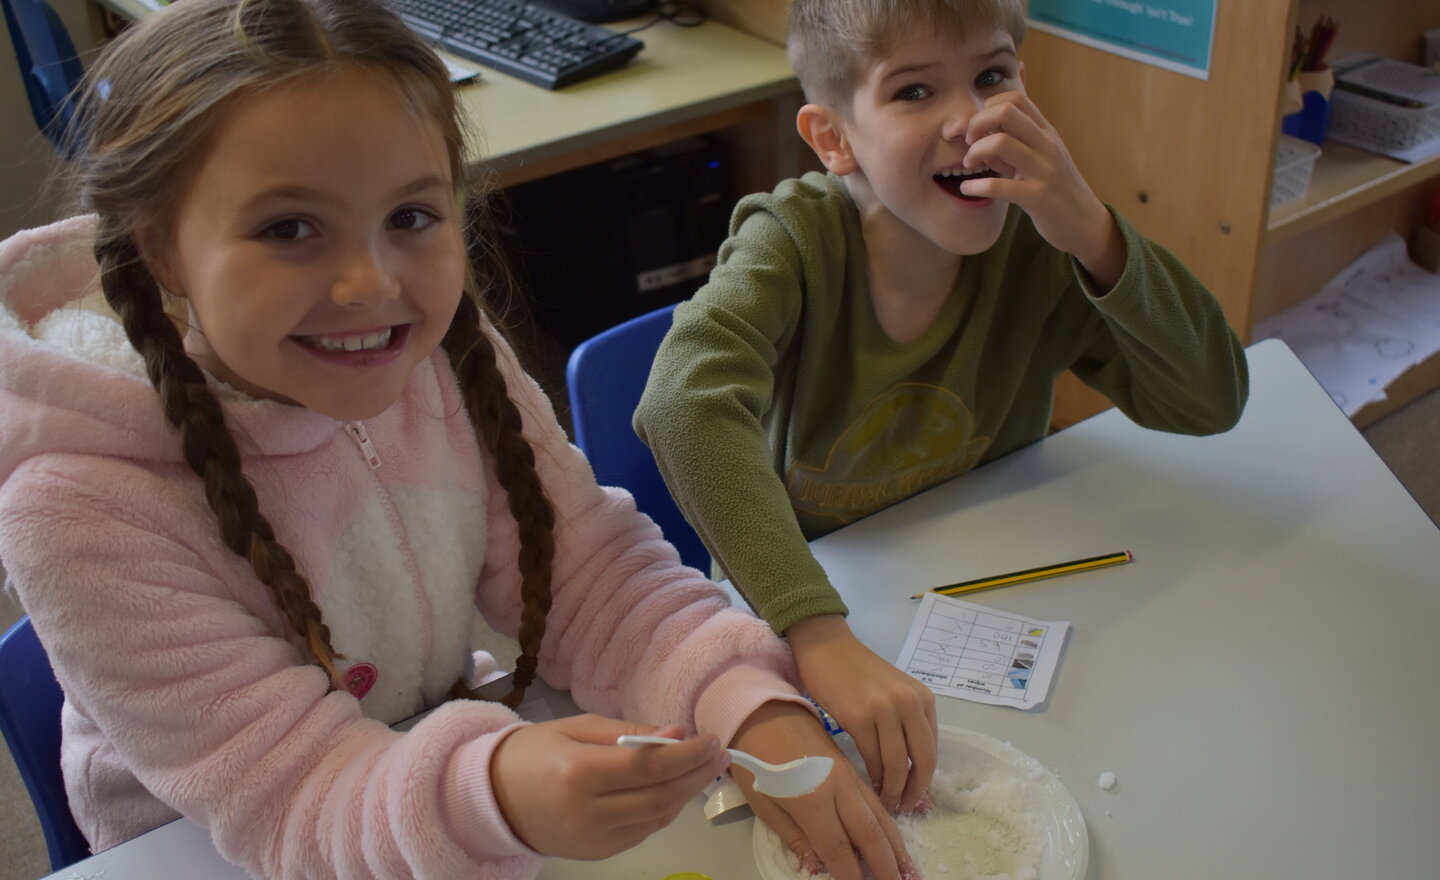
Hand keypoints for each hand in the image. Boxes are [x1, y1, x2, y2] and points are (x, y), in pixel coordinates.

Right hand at [491, 714, 728, 858]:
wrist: (494, 798)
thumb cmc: (535, 752)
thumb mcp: (579, 727)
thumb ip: (629, 732)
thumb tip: (676, 733)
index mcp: (578, 773)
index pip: (648, 767)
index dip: (687, 755)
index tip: (711, 740)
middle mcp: (587, 812)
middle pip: (660, 797)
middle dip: (696, 775)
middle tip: (720, 754)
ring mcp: (593, 839)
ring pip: (657, 818)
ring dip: (686, 793)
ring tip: (704, 768)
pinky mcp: (597, 854)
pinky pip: (643, 831)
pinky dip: (665, 809)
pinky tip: (674, 788)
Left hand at [730, 702, 915, 879]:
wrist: (762, 712)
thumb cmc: (754, 761)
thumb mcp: (765, 804)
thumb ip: (794, 837)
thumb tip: (818, 867)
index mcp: (813, 800)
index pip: (839, 849)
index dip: (853, 876)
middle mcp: (838, 788)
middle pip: (870, 833)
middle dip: (887, 865)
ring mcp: (848, 776)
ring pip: (880, 815)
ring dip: (896, 845)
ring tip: (910, 870)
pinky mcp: (850, 768)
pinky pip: (875, 799)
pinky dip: (889, 822)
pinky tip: (895, 836)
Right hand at [786, 615, 936, 812]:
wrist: (826, 647)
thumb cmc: (856, 672)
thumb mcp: (893, 693)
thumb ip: (906, 722)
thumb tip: (912, 769)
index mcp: (924, 699)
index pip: (933, 749)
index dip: (926, 780)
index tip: (917, 798)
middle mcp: (910, 704)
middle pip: (923, 761)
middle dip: (915, 791)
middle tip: (905, 809)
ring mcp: (886, 710)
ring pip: (898, 764)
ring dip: (893, 790)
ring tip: (886, 803)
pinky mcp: (860, 717)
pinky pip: (873, 758)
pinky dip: (873, 778)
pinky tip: (868, 786)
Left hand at [959, 91, 1125, 289]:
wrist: (1084, 221)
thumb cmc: (1055, 189)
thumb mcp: (1036, 160)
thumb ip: (1011, 145)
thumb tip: (978, 134)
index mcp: (1046, 132)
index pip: (1015, 98)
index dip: (988, 108)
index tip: (979, 129)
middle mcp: (1047, 145)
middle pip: (1006, 112)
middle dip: (977, 123)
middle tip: (969, 143)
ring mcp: (1044, 169)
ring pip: (1001, 142)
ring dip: (975, 152)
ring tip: (969, 165)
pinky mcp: (1038, 197)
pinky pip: (1001, 186)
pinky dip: (977, 186)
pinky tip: (968, 189)